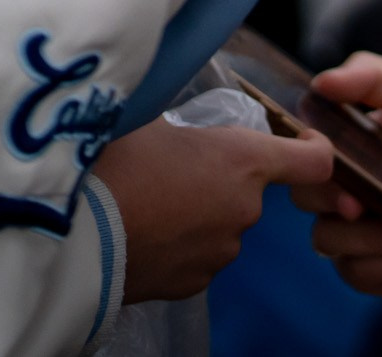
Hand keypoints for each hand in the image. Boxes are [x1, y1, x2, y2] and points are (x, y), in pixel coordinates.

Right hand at [93, 119, 333, 303]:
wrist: (66, 233)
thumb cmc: (109, 161)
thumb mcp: (147, 119)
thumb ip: (179, 117)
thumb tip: (172, 95)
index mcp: (245, 162)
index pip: (315, 161)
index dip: (314, 149)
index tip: (301, 142)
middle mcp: (244, 211)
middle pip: (250, 192)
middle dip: (220, 181)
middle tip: (172, 171)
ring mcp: (219, 253)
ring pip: (220, 227)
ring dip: (197, 215)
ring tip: (147, 203)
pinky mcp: (191, 285)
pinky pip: (195, 258)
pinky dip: (177, 247)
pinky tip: (141, 233)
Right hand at [293, 55, 381, 296]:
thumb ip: (376, 77)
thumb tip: (322, 81)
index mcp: (350, 143)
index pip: (303, 149)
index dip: (306, 156)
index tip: (329, 159)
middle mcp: (348, 186)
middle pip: (304, 196)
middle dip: (328, 200)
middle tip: (359, 203)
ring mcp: (360, 230)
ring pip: (325, 240)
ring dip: (360, 237)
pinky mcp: (379, 268)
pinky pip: (356, 272)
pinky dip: (381, 263)